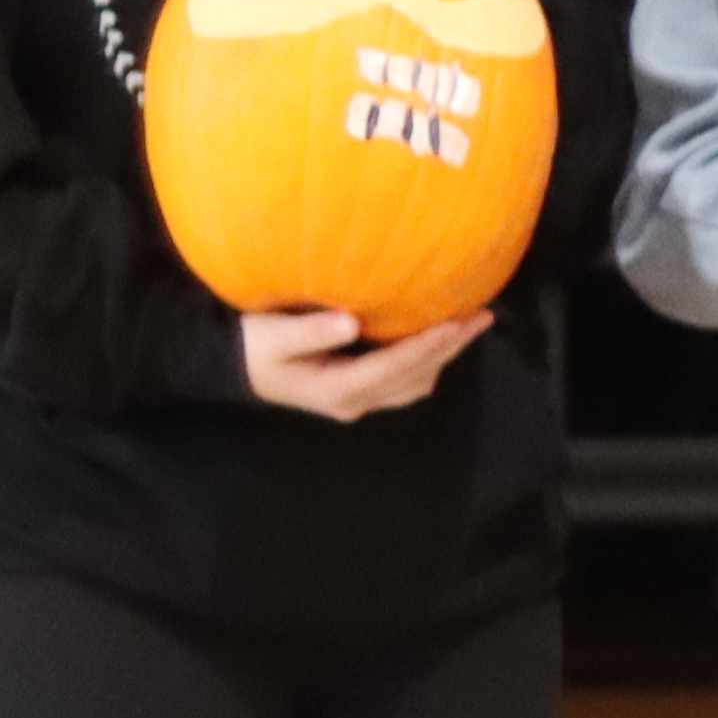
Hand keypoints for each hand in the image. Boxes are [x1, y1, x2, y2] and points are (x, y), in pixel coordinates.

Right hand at [239, 305, 484, 422]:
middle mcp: (353, 402)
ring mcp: (358, 401)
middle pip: (414, 378)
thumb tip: (350, 323)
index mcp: (335, 389)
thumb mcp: (272, 335)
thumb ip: (309, 330)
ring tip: (471, 321)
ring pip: (415, 382)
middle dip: (449, 348)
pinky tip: (442, 334)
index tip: (456, 322)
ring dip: (444, 354)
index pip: (392, 368)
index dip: (427, 345)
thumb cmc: (252, 345)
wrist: (235, 366)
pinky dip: (429, 358)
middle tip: (482, 315)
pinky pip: (406, 379)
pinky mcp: (360, 392)